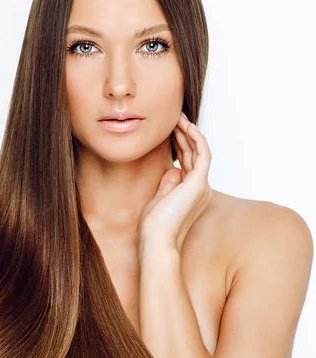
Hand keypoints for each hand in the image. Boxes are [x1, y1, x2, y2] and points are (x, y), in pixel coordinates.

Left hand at [137, 112, 212, 251]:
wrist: (156, 240)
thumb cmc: (154, 226)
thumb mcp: (160, 199)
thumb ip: (168, 183)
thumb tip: (171, 168)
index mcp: (191, 192)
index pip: (188, 162)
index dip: (180, 143)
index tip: (170, 130)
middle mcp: (200, 188)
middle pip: (194, 154)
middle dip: (184, 134)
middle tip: (174, 118)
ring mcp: (201, 185)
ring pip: (199, 151)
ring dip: (189, 133)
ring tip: (178, 117)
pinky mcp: (198, 183)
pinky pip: (202, 154)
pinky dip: (196, 139)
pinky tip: (186, 127)